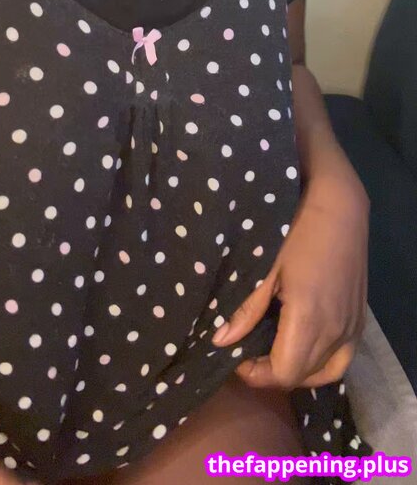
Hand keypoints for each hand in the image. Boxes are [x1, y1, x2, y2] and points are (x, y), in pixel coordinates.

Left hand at [212, 170, 368, 388]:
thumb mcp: (265, 266)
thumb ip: (246, 308)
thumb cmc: (295, 230)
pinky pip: (344, 357)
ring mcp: (352, 326)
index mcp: (310, 320)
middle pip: (303, 376)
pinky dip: (323, 362)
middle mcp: (336, 331)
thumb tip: (221, 341)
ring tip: (275, 351)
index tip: (235, 355)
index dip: (256, 373)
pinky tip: (304, 343)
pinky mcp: (360, 318)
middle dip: (273, 372)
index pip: (284, 373)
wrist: (338, 205)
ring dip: (300, 371)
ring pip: (327, 372)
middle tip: (248, 351)